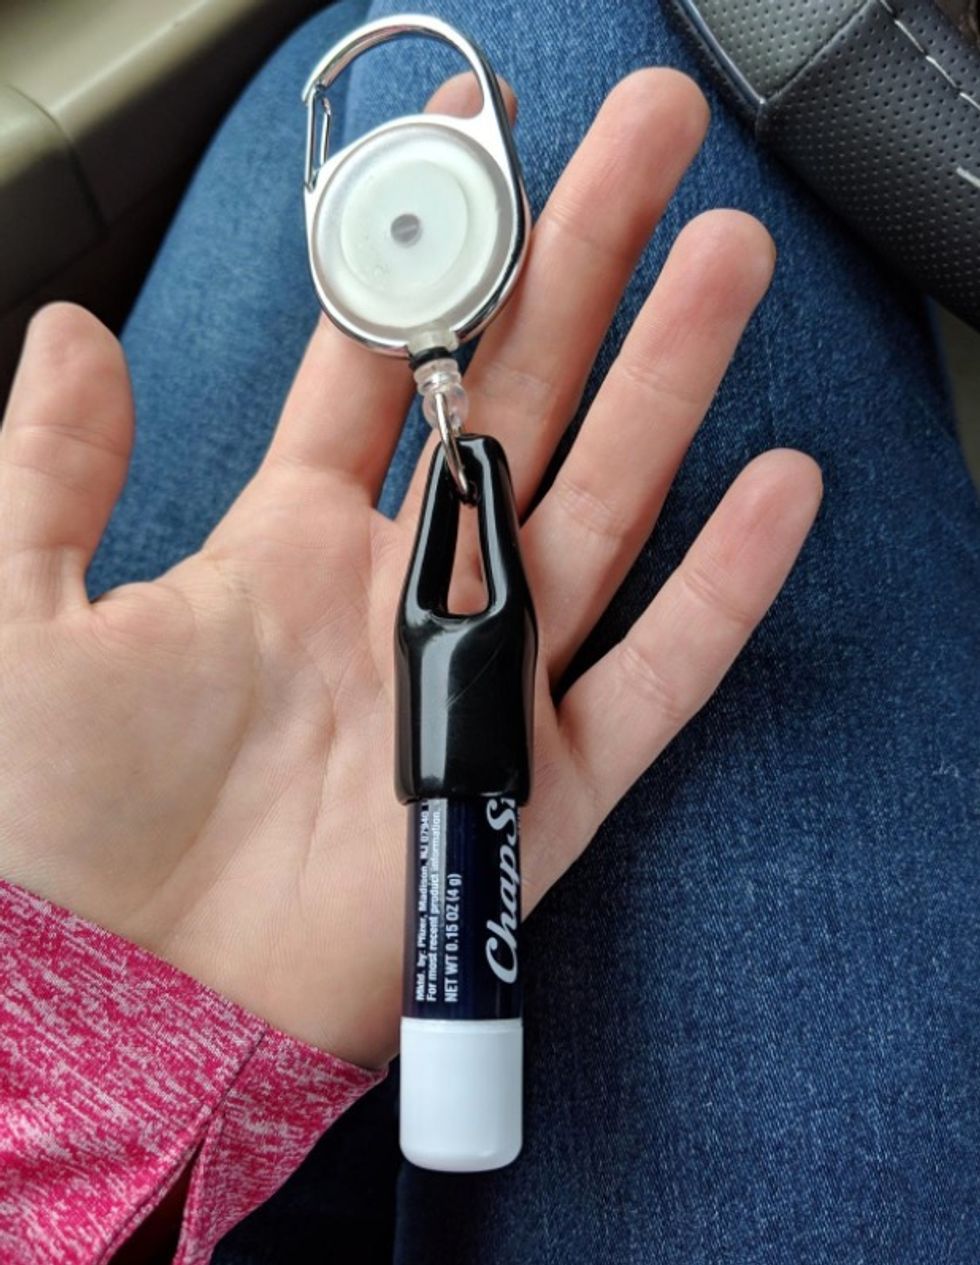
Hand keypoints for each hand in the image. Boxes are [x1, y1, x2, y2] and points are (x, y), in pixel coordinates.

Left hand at [0, 70, 820, 1069]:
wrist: (127, 1017)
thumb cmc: (56, 838)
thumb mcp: (19, 624)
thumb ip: (48, 474)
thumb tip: (70, 333)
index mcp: (284, 550)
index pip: (382, 371)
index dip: (429, 256)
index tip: (473, 153)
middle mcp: (397, 598)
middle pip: (516, 404)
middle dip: (579, 268)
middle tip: (642, 146)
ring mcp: (478, 685)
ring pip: (601, 507)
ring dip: (666, 384)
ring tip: (723, 264)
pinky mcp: (539, 787)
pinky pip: (653, 676)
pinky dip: (722, 590)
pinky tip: (775, 490)